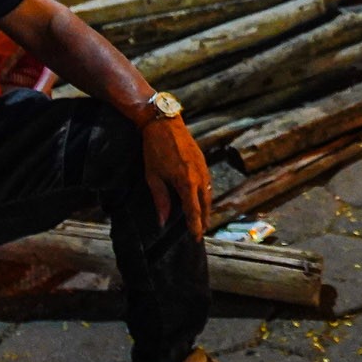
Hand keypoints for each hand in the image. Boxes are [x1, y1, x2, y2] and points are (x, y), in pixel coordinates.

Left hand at [140, 116, 211, 237]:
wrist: (164, 123)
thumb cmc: (155, 149)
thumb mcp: (153, 176)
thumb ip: (160, 200)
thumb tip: (162, 221)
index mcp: (186, 182)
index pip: (193, 211)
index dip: (195, 226)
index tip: (196, 238)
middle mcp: (199, 177)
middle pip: (205, 204)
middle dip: (204, 219)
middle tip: (200, 232)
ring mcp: (203, 168)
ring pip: (208, 193)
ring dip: (206, 207)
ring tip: (202, 218)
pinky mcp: (202, 161)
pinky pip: (207, 183)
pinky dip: (205, 194)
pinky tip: (200, 197)